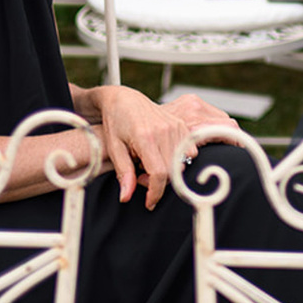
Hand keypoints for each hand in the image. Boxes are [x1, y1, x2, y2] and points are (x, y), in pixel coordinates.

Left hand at [85, 86, 234, 208]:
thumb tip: (126, 197)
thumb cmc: (116, 123)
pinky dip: (176, 161)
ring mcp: (175, 127)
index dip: (155, 193)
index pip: (159, 174)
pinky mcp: (181, 126)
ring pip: (181, 164)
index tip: (149, 202)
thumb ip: (123, 173)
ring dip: (168, 172)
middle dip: (159, 183)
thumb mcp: (114, 148)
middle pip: (172, 172)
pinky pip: (188, 152)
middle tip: (141, 178)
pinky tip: (160, 156)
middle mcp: (164, 131)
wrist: (124, 99)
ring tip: (149, 166)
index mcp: (145, 136)